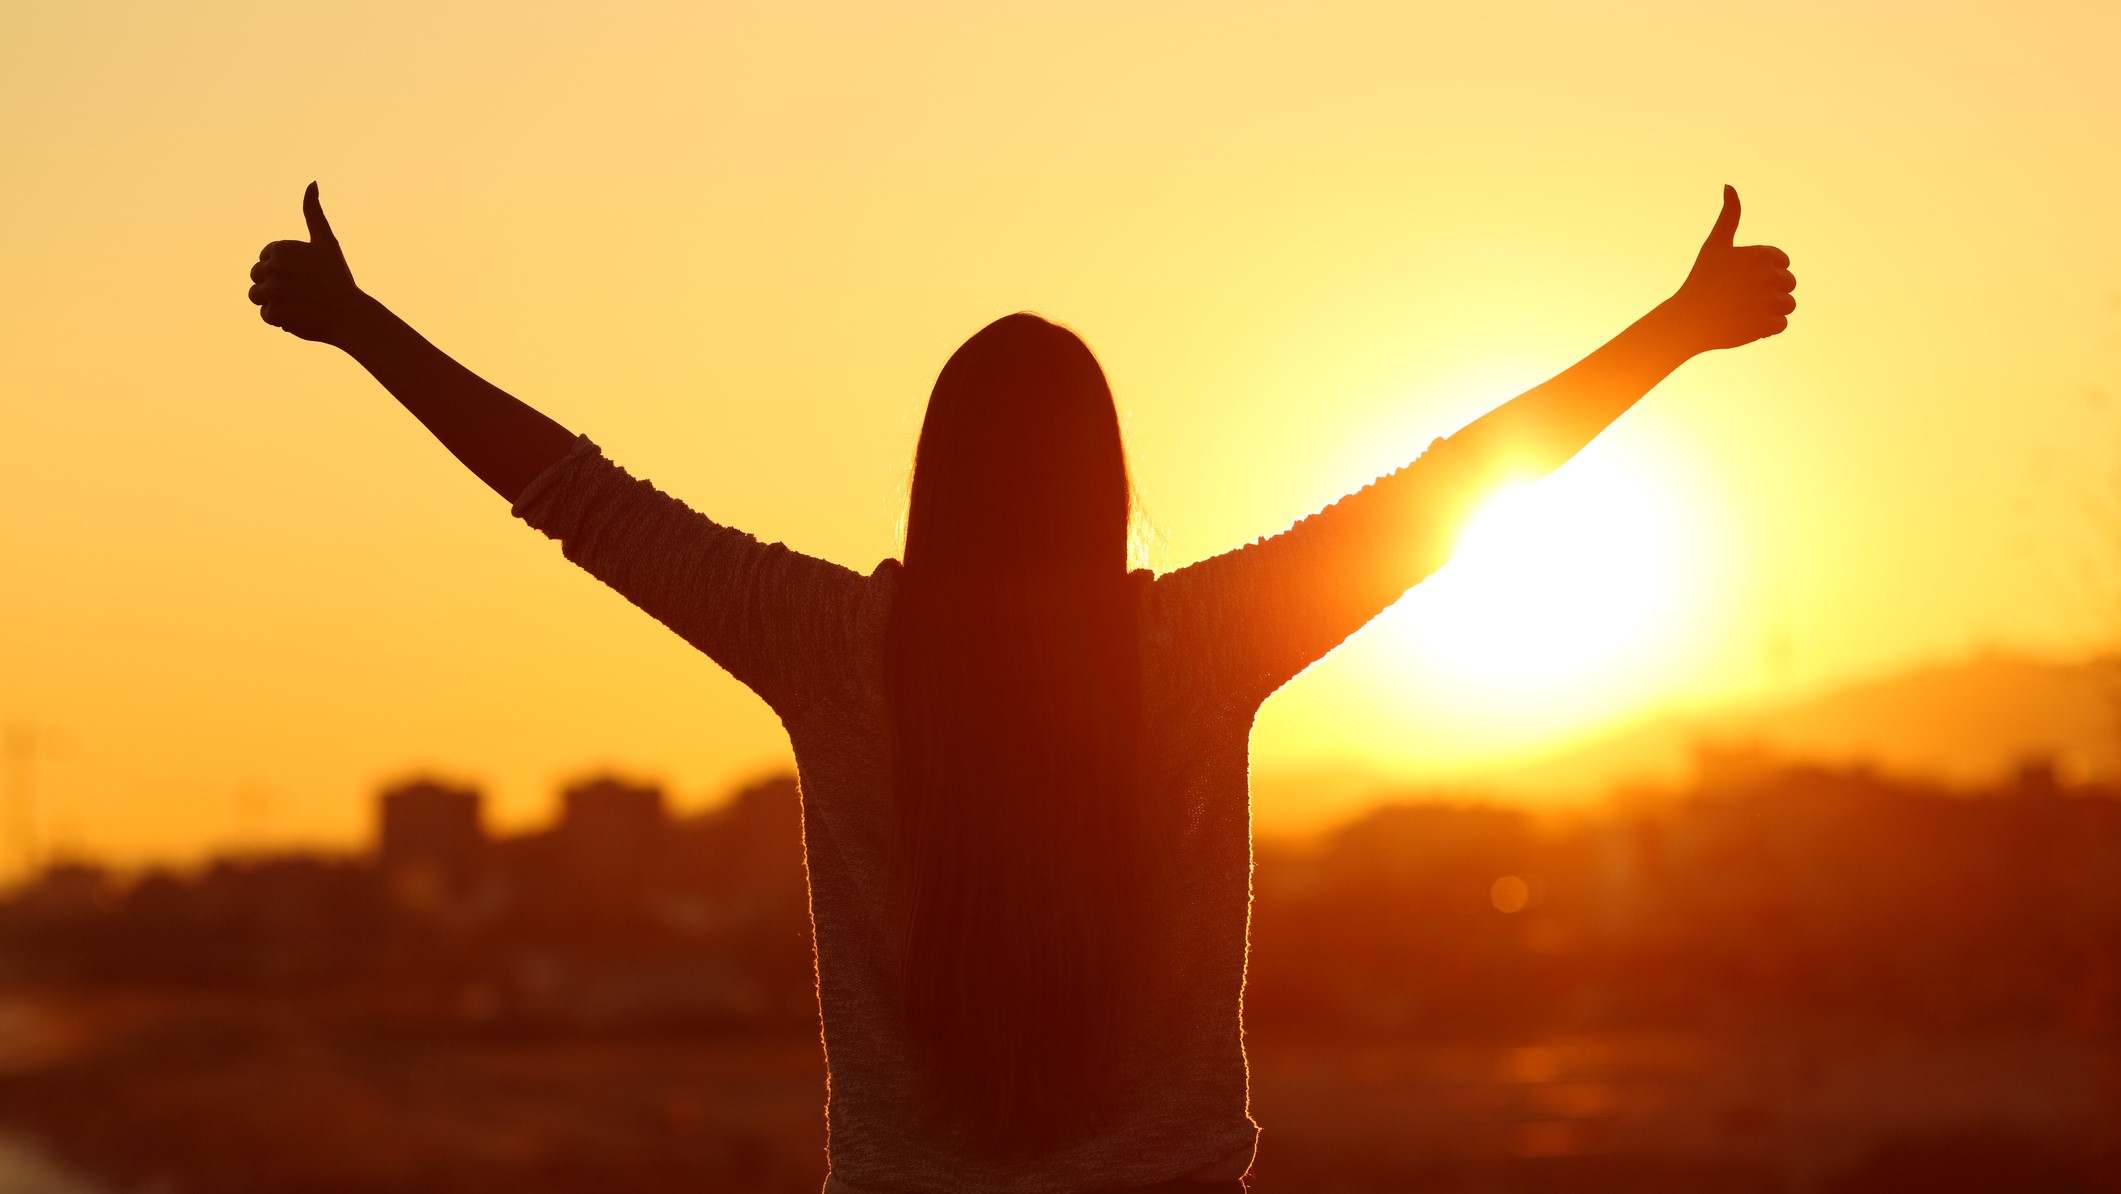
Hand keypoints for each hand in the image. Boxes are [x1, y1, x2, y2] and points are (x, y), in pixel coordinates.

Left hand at [248, 183, 362, 344]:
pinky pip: (266, 316)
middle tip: (303, 291)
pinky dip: (282, 319)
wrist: (351, 315)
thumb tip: (312, 183)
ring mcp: (273, 291)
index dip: (283, 268)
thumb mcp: (326, 242)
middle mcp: (274, 267)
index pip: (264, 258)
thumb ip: (313, 213)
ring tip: (299, 303)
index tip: (304, 274)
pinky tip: (301, 316)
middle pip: (257, 276)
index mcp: (281, 248)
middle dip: (275, 285)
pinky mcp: (274, 313)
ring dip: (274, 301)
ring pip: (256, 296)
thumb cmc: (338, 278)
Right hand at [1662, 185, 1795, 352]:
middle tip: (1741, 297)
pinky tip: (1745, 323)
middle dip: (1770, 291)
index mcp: (1762, 254)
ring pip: (1788, 305)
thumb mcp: (1715, 245)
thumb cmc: (1701, 280)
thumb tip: (1729, 185)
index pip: (1783, 262)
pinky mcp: (1768, 325)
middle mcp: (1769, 276)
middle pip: (1789, 283)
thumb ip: (1729, 216)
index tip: (1742, 279)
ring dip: (1771, 309)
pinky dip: (1766, 327)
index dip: (1764, 272)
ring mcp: (1770, 301)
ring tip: (1745, 310)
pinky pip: (1781, 324)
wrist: (1687, 319)